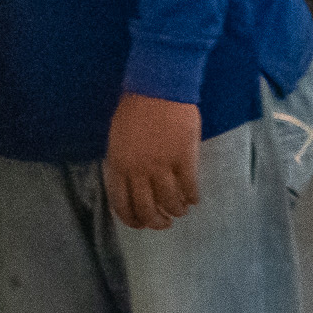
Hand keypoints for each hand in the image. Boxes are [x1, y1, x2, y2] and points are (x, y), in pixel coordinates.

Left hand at [103, 93, 201, 229]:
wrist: (158, 87)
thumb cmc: (135, 107)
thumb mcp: (118, 138)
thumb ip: (123, 163)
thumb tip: (130, 185)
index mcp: (119, 165)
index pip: (122, 204)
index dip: (132, 220)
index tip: (141, 224)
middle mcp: (139, 170)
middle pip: (146, 209)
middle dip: (156, 222)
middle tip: (164, 223)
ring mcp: (162, 166)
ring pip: (170, 202)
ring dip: (176, 211)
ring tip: (181, 210)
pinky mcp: (184, 159)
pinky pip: (189, 187)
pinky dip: (192, 197)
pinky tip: (194, 199)